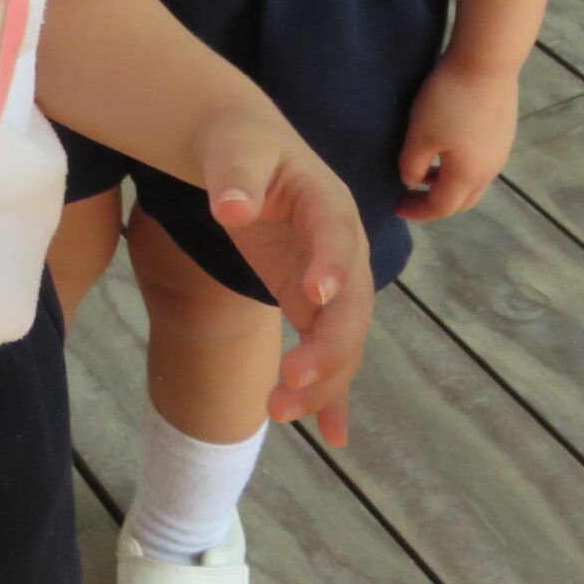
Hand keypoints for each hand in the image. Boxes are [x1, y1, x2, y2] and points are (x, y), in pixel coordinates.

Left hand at [200, 115, 373, 444]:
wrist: (246, 150)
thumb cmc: (241, 145)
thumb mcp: (235, 150)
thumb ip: (235, 177)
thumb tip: (231, 208)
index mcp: (328, 204)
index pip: (338, 237)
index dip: (332, 267)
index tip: (316, 297)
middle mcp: (343, 249)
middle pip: (351, 306)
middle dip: (328, 348)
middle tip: (289, 380)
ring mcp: (332, 280)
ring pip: (342, 339)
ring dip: (323, 380)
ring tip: (280, 411)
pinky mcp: (312, 302)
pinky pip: (329, 351)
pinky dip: (332, 393)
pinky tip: (333, 437)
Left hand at [396, 54, 521, 222]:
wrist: (487, 61)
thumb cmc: (448, 100)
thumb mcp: (420, 134)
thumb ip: (412, 165)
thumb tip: (412, 181)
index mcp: (468, 176)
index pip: (442, 207)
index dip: (417, 211)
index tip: (396, 207)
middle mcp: (490, 170)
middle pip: (462, 200)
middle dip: (435, 203)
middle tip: (410, 195)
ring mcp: (501, 151)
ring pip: (473, 181)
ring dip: (448, 183)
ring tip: (423, 170)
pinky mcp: (503, 132)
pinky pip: (480, 162)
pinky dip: (460, 167)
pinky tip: (445, 148)